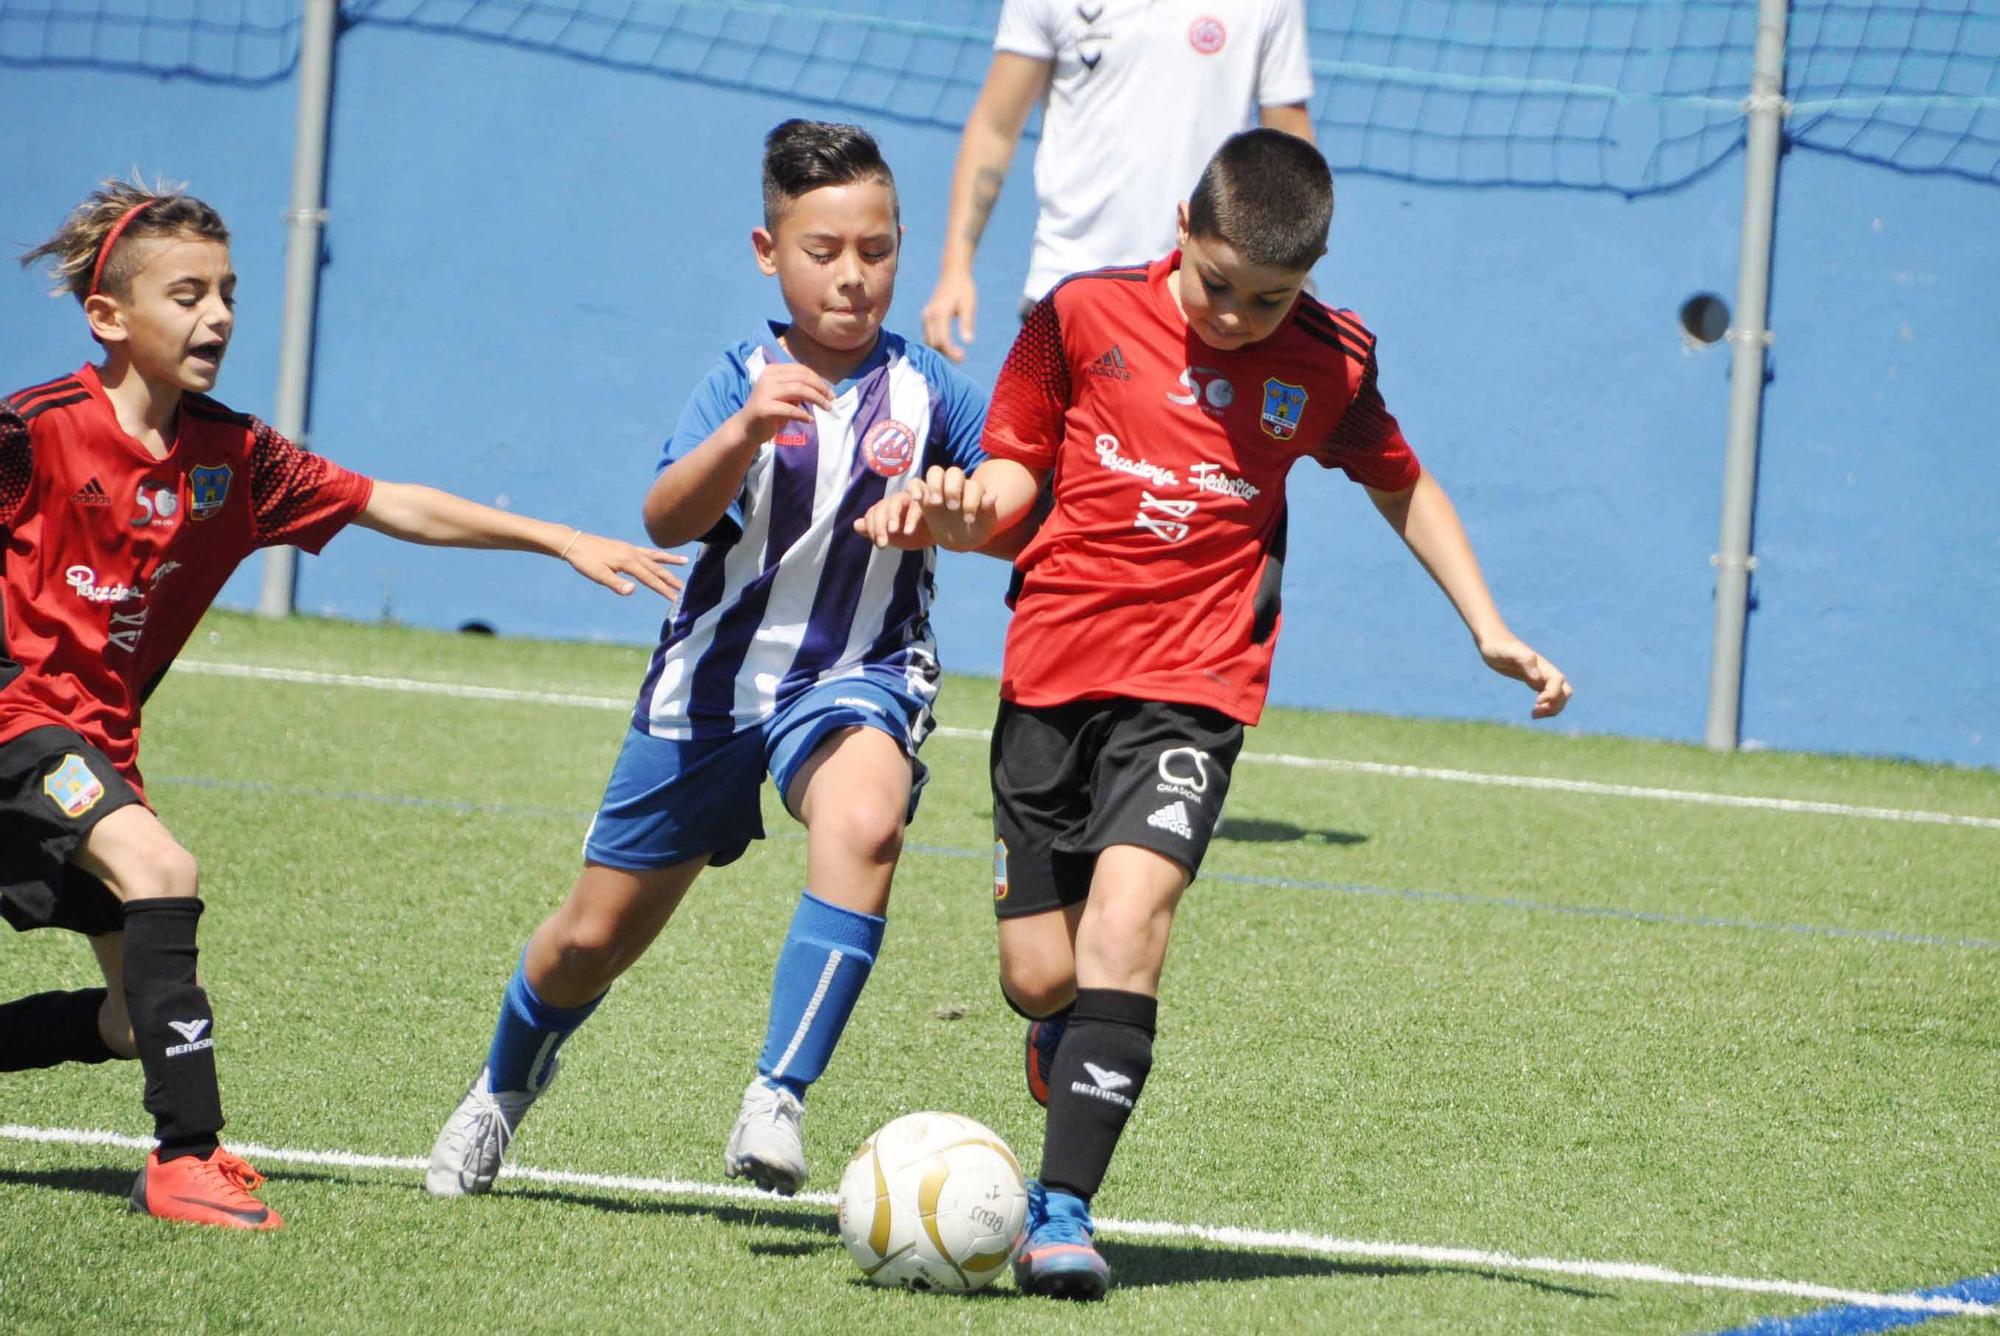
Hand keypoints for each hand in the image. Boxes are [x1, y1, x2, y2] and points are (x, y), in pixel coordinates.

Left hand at [560, 530, 686, 598]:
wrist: (574, 543)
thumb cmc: (585, 561)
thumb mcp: (598, 575)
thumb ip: (616, 583)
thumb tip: (633, 590)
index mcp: (627, 561)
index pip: (650, 578)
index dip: (663, 589)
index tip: (675, 598)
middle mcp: (632, 553)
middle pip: (656, 568)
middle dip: (671, 579)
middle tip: (684, 589)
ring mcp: (630, 549)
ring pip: (654, 557)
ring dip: (670, 561)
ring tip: (685, 562)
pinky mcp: (625, 548)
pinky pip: (646, 552)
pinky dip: (657, 554)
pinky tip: (660, 557)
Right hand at [738, 363, 833, 444]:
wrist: (747, 428)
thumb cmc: (769, 410)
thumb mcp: (784, 395)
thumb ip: (798, 387)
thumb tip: (822, 388)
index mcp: (772, 370)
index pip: (801, 370)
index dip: (818, 379)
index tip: (829, 391)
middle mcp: (768, 377)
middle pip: (802, 378)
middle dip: (820, 388)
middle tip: (831, 399)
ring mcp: (765, 392)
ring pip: (798, 389)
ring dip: (816, 398)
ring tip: (826, 407)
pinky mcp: (764, 408)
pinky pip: (789, 409)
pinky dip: (803, 414)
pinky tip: (809, 420)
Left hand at [853, 492, 934, 549]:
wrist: (941, 535)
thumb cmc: (917, 534)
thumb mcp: (894, 537)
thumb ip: (875, 531)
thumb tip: (856, 524)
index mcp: (888, 507)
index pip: (874, 512)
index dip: (873, 527)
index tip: (880, 544)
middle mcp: (898, 500)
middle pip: (883, 505)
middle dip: (880, 524)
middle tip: (882, 543)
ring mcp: (912, 497)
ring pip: (896, 500)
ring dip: (892, 516)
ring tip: (893, 532)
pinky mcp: (926, 499)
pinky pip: (916, 502)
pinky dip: (911, 516)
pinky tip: (909, 530)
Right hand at [913, 465, 1000, 550]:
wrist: (959, 540)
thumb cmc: (975, 531)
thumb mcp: (984, 526)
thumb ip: (988, 510)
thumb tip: (993, 494)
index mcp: (973, 490)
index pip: (972, 486)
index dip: (971, 500)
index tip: (969, 519)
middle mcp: (957, 485)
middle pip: (953, 472)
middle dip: (952, 488)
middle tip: (952, 507)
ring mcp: (939, 488)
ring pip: (935, 472)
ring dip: (934, 485)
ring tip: (934, 503)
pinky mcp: (924, 496)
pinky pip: (916, 483)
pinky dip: (915, 488)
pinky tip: (917, 500)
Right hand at [921, 270, 977, 363]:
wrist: (953, 273)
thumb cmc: (963, 288)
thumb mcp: (969, 305)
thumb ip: (967, 323)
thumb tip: (968, 341)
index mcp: (939, 314)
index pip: (942, 341)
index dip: (951, 352)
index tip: (963, 357)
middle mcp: (929, 316)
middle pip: (933, 344)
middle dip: (946, 353)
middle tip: (962, 357)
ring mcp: (926, 316)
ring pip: (929, 341)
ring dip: (941, 349)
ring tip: (957, 352)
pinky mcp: (926, 316)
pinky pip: (928, 335)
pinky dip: (937, 342)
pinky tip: (950, 344)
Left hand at [1478, 633, 1571, 718]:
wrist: (1492, 641)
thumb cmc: (1499, 647)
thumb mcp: (1509, 653)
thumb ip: (1525, 661)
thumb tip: (1537, 678)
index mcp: (1541, 666)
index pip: (1558, 682)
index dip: (1553, 694)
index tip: (1537, 701)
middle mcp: (1544, 672)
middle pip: (1564, 691)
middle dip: (1557, 704)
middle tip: (1536, 711)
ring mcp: (1539, 676)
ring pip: (1558, 696)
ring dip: (1552, 708)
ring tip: (1534, 715)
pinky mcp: (1532, 680)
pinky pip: (1547, 695)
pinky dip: (1545, 706)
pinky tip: (1533, 712)